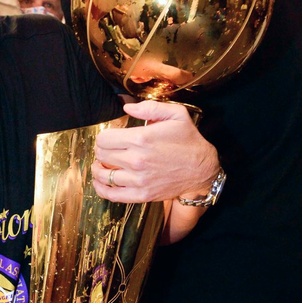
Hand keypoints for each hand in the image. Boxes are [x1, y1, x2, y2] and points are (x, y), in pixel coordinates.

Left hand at [93, 99, 218, 202]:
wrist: (202, 170)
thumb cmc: (188, 141)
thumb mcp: (176, 114)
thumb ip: (150, 107)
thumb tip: (126, 107)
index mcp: (141, 139)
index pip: (104, 139)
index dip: (104, 136)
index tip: (111, 137)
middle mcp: (136, 160)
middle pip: (101, 155)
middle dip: (101, 151)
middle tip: (108, 150)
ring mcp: (138, 180)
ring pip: (102, 175)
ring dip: (99, 168)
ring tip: (103, 164)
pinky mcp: (141, 195)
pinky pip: (111, 195)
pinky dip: (101, 188)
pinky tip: (101, 182)